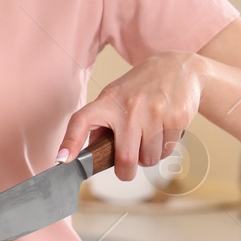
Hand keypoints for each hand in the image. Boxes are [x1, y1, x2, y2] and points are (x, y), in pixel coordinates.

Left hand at [59, 52, 204, 178]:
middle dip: (125, 172)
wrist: (177, 68)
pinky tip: (162, 133)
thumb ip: (101, 123)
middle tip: (126, 170)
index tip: (63, 160)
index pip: (81, 120)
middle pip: (125, 157)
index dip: (70, 142)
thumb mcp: (114, 97)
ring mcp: (154, 112)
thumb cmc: (140, 88)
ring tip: (148, 140)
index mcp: (107, 102)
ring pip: (149, 159)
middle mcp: (129, 106)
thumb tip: (88, 152)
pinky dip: (164, 150)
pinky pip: (167, 151)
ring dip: (148, 158)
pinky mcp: (176, 118)